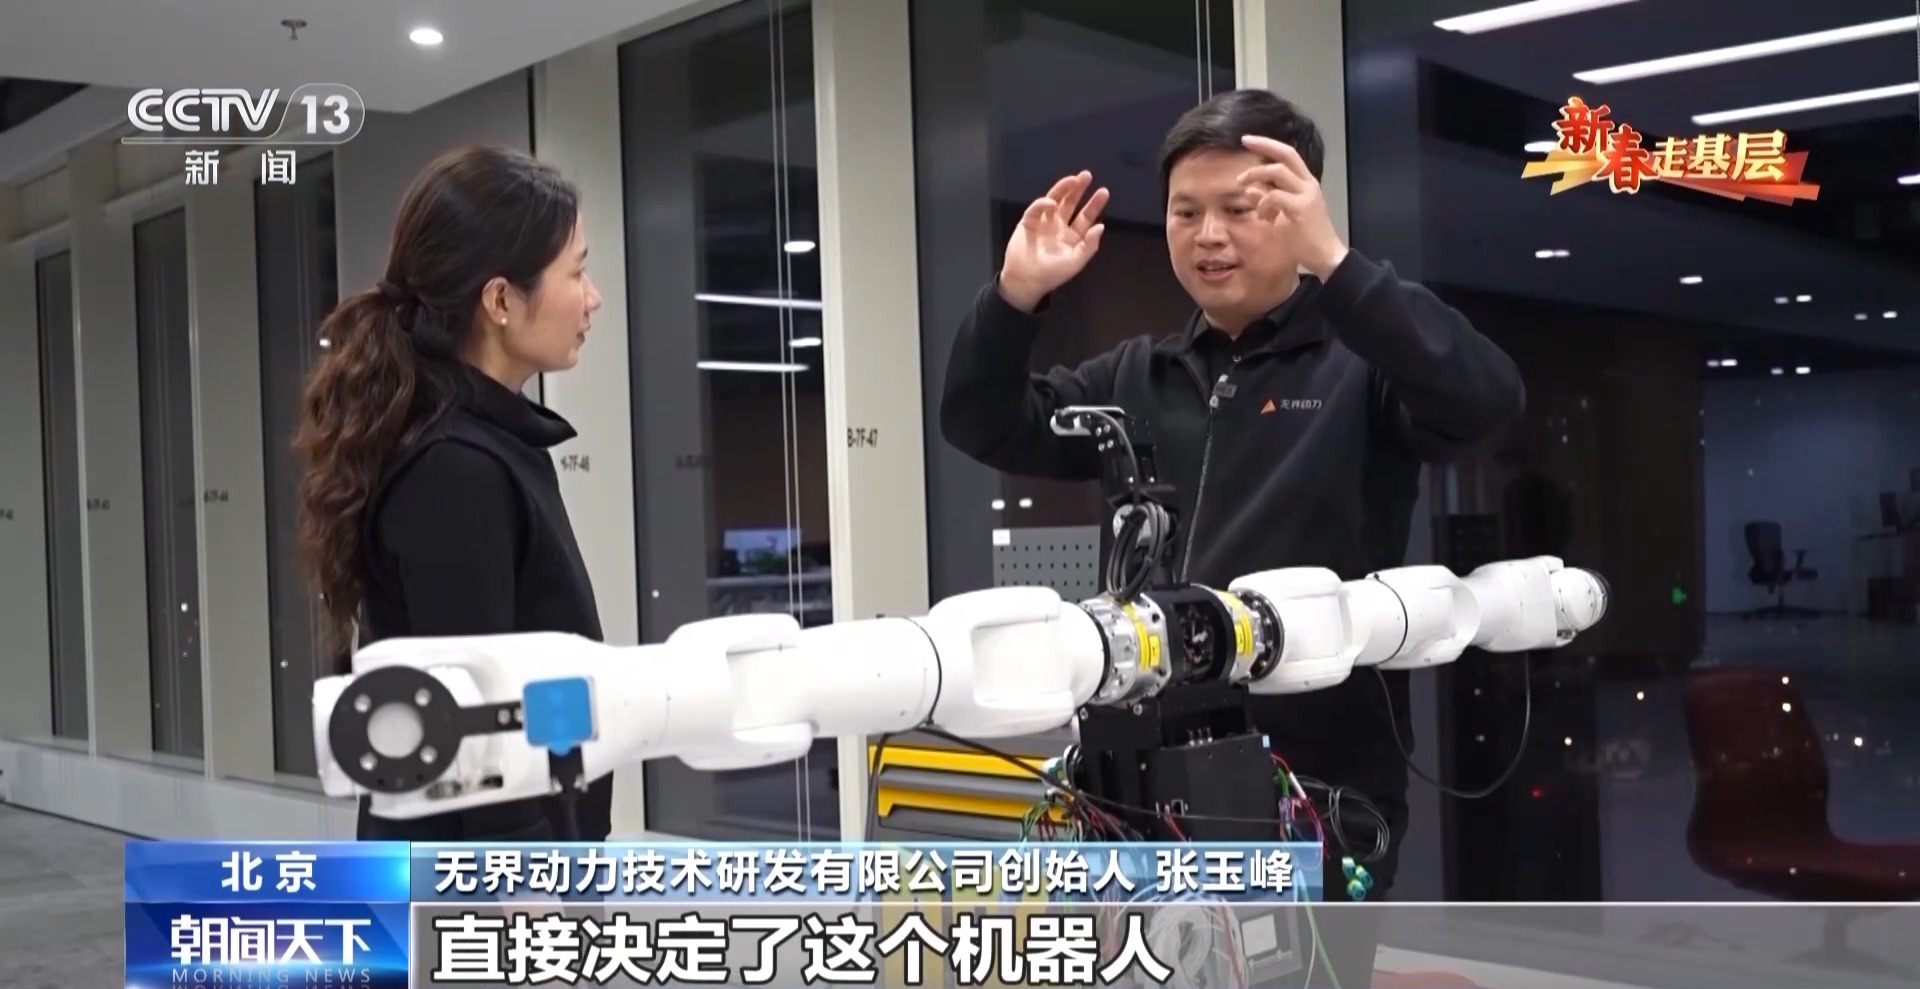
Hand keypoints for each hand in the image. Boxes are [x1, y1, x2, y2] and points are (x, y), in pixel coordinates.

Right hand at [998, 171, 1108, 311]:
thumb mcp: (1076, 261)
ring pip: (1054, 201)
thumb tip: (1101, 226)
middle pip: (1070, 203)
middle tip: (1086, 175)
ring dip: (1063, 189)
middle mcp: (1059, 226)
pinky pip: (1036, 209)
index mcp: (1072, 236)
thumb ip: (1089, 245)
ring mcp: (1043, 222)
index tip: (1103, 191)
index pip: (1085, 217)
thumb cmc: (1052, 274)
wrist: (1026, 281)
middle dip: (1078, 190)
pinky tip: (1051, 202)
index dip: (1094, 204)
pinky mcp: (1028, 222)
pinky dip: (1043, 204)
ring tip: (1073, 179)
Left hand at [1236, 136, 1347, 279]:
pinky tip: (1261, 215)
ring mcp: (1306, 195)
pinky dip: (1262, 202)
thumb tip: (1249, 190)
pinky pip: (1275, 196)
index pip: (1288, 155)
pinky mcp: (1301, 208)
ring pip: (1278, 171)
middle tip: (1244, 141)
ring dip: (1256, 175)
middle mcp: (1308, 184)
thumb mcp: (1281, 216)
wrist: (1325, 256)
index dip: (1268, 145)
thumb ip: (1267, 201)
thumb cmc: (1305, 238)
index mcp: (1305, 183)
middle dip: (1264, 144)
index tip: (1248, 140)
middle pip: (1287, 154)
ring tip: (1242, 185)